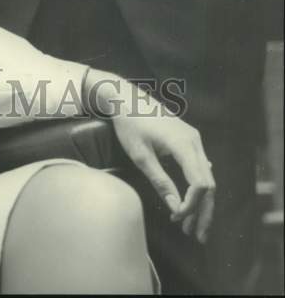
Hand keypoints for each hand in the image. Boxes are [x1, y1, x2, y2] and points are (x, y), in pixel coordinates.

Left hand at [84, 68, 215, 243]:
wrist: (125, 97)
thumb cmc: (129, 124)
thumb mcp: (140, 156)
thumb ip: (160, 182)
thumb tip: (177, 209)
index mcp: (184, 144)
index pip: (200, 184)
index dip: (192, 206)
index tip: (178, 219)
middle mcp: (194, 141)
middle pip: (209, 183)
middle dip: (203, 211)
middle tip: (196, 235)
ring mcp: (194, 139)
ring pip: (206, 176)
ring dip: (201, 202)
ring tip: (190, 225)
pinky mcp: (189, 139)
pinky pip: (200, 167)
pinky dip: (197, 187)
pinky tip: (192, 203)